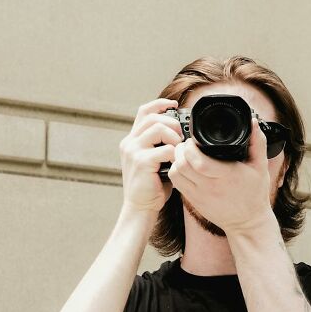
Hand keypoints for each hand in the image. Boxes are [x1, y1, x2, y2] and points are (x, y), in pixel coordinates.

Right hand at [119, 98, 183, 213]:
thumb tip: (181, 132)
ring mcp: (133, 151)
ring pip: (158, 129)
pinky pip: (165, 149)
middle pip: (153, 118)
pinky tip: (175, 163)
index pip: (143, 112)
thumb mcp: (154, 161)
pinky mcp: (141, 162)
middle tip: (181, 137)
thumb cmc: (151, 186)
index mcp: (132, 140)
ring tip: (178, 150)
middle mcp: (129, 143)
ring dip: (174, 137)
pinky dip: (175, 155)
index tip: (174, 104)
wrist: (140, 207)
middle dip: (172, 123)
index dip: (159, 104)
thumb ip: (160, 145)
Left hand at [168, 116, 272, 235]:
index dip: (190, 148)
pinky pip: (176, 184)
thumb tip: (253, 122)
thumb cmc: (255, 194)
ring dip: (176, 161)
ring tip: (184, 154)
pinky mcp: (193, 201)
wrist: (247, 223)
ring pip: (176, 174)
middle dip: (180, 150)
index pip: (198, 162)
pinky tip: (184, 166)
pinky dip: (176, 172)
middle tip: (186, 144)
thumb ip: (258, 142)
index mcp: (226, 176)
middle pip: (182, 166)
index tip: (193, 140)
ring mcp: (199, 196)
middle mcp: (210, 187)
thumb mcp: (260, 166)